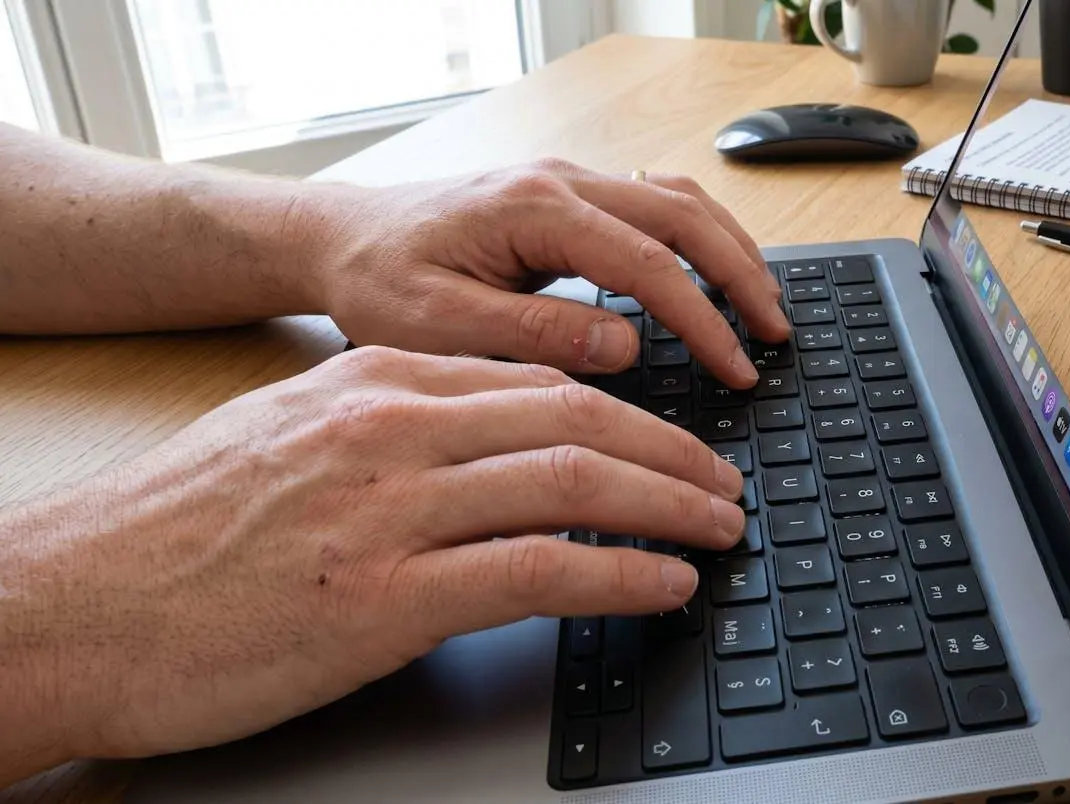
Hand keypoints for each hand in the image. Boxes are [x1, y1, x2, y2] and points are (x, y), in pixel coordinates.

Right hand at [0, 347, 744, 766]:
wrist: (72, 605)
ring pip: (575, 481)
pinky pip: (540, 570)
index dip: (627, 413)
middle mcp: (392, 428)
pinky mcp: (384, 597)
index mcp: (374, 385)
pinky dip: (621, 574)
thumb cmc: (172, 534)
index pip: (538, 379)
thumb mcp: (287, 441)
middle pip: (576, 417)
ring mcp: (391, 508)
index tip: (671, 442)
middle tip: (724, 484)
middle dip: (672, 453)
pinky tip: (663, 587)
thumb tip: (477, 446)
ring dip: (669, 506)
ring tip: (718, 529)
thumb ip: (385, 429)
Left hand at [308, 159, 788, 387]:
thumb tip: (625, 346)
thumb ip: (533, 334)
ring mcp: (568, 182)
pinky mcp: (567, 198)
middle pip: (683, 215)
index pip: (647, 262)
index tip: (736, 367)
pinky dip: (698, 238)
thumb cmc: (377, 280)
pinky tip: (715, 274)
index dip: (701, 319)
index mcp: (534, 209)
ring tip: (765, 306)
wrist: (339, 237)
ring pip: (678, 199)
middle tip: (777, 335)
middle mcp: (561, 182)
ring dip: (730, 249)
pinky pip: (654, 205)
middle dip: (740, 275)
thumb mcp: (436, 323)